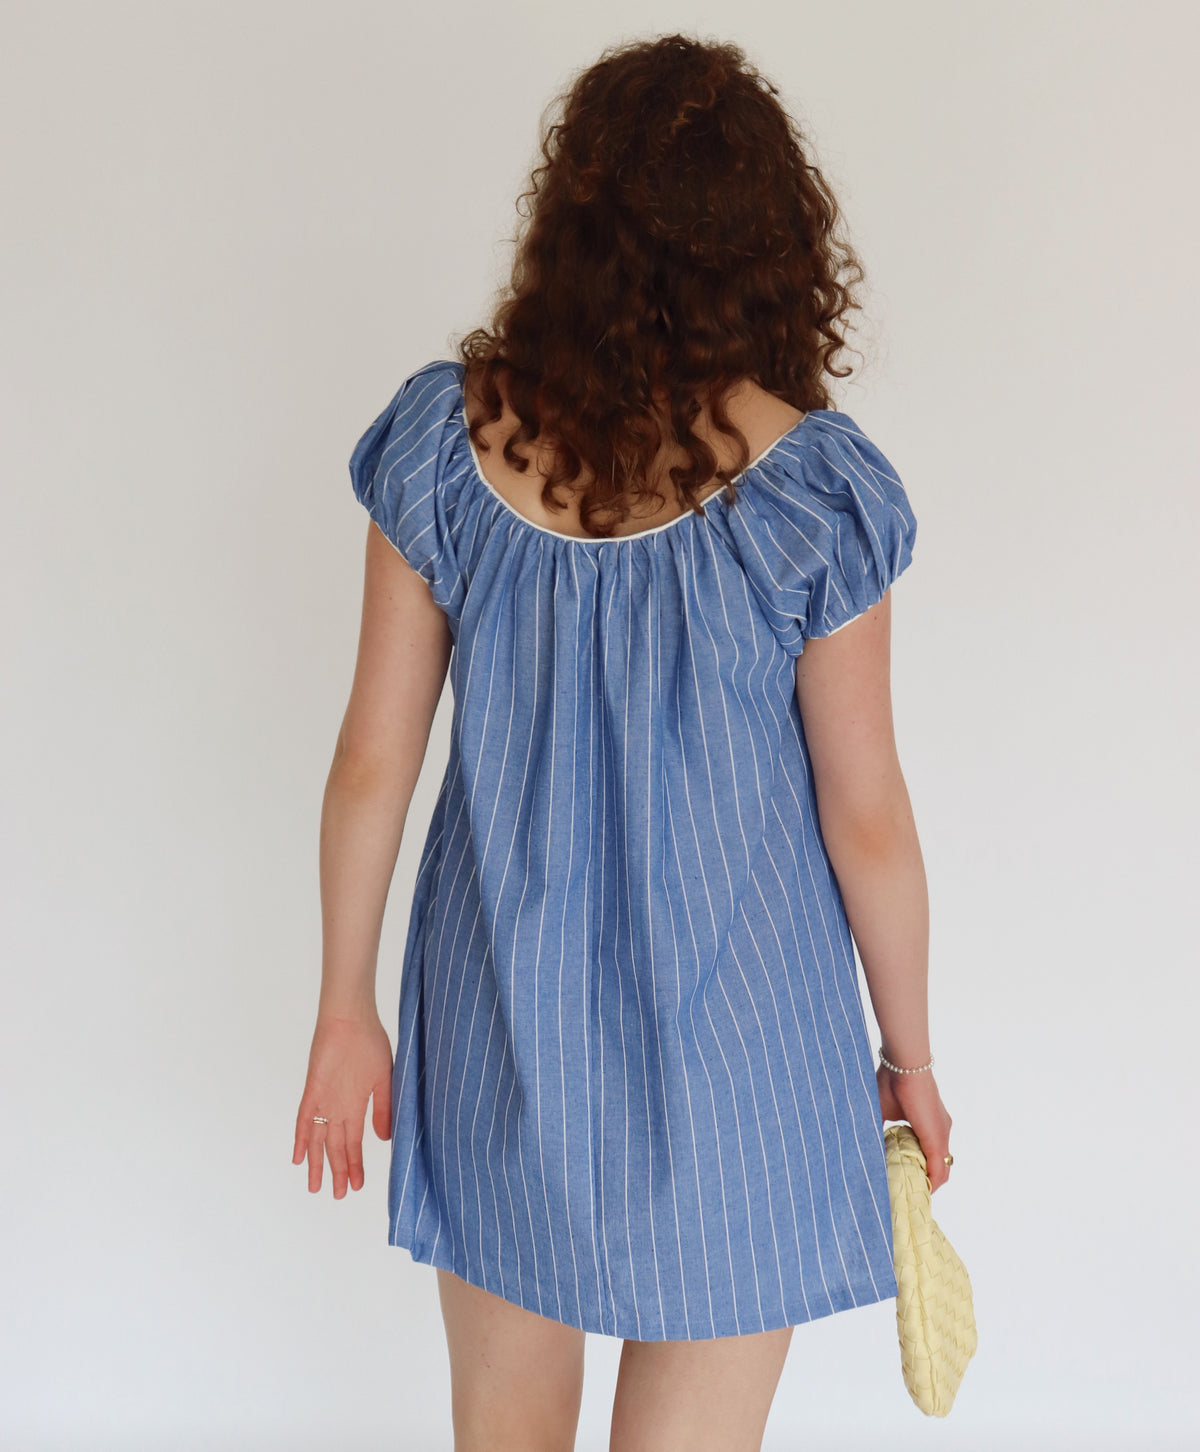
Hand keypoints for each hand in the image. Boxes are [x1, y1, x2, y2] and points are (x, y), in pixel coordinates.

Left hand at [292, 1012, 393, 1197]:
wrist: (352, 1018)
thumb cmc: (370, 1041)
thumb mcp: (384, 1078)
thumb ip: (384, 1109)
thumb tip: (384, 1139)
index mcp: (357, 1105)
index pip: (353, 1143)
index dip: (354, 1164)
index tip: (358, 1185)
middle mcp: (338, 1107)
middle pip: (335, 1147)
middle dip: (337, 1172)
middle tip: (339, 1195)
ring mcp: (325, 1100)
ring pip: (319, 1140)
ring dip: (318, 1164)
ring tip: (317, 1188)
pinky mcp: (313, 1090)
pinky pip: (305, 1119)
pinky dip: (302, 1138)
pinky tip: (299, 1157)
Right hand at [877, 1065, 953, 1192]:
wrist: (903, 1066)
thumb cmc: (892, 1082)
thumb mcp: (883, 1110)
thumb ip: (879, 1129)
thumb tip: (865, 1143)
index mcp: (930, 1124)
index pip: (931, 1153)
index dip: (921, 1167)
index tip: (906, 1177)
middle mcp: (941, 1131)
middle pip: (939, 1164)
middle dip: (924, 1179)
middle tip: (906, 1189)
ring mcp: (942, 1135)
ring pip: (941, 1169)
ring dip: (927, 1183)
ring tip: (910, 1193)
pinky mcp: (937, 1139)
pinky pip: (938, 1169)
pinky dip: (930, 1182)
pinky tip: (919, 1191)